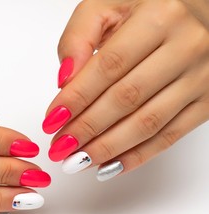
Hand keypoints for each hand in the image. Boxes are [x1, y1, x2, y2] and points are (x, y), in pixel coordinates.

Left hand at [43, 0, 208, 180]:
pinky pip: (170, 135)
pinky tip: (109, 166)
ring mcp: (201, 77)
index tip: (52, 121)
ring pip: (148, 123)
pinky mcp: (208, 101)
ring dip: (107, 148)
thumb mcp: (109, 6)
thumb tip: (64, 79)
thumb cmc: (150, 8)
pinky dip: (137, 156)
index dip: (77, 98)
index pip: (108, 67)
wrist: (200, 11)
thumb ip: (79, 37)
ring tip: (78, 161)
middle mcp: (186, 46)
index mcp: (159, 17)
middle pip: (126, 98)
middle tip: (60, 148)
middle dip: (87, 129)